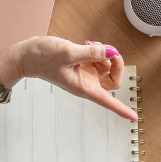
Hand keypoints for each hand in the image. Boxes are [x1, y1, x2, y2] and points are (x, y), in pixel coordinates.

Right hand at [0, 37, 136, 119]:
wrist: (26, 55)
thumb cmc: (41, 58)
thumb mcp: (68, 53)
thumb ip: (92, 53)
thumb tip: (111, 52)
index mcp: (83, 87)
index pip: (107, 101)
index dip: (121, 109)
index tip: (134, 117)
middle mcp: (86, 82)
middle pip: (113, 79)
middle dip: (115, 63)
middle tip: (107, 50)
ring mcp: (84, 73)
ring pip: (107, 66)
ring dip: (104, 53)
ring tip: (90, 45)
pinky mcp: (81, 64)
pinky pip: (98, 58)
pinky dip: (97, 50)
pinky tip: (87, 45)